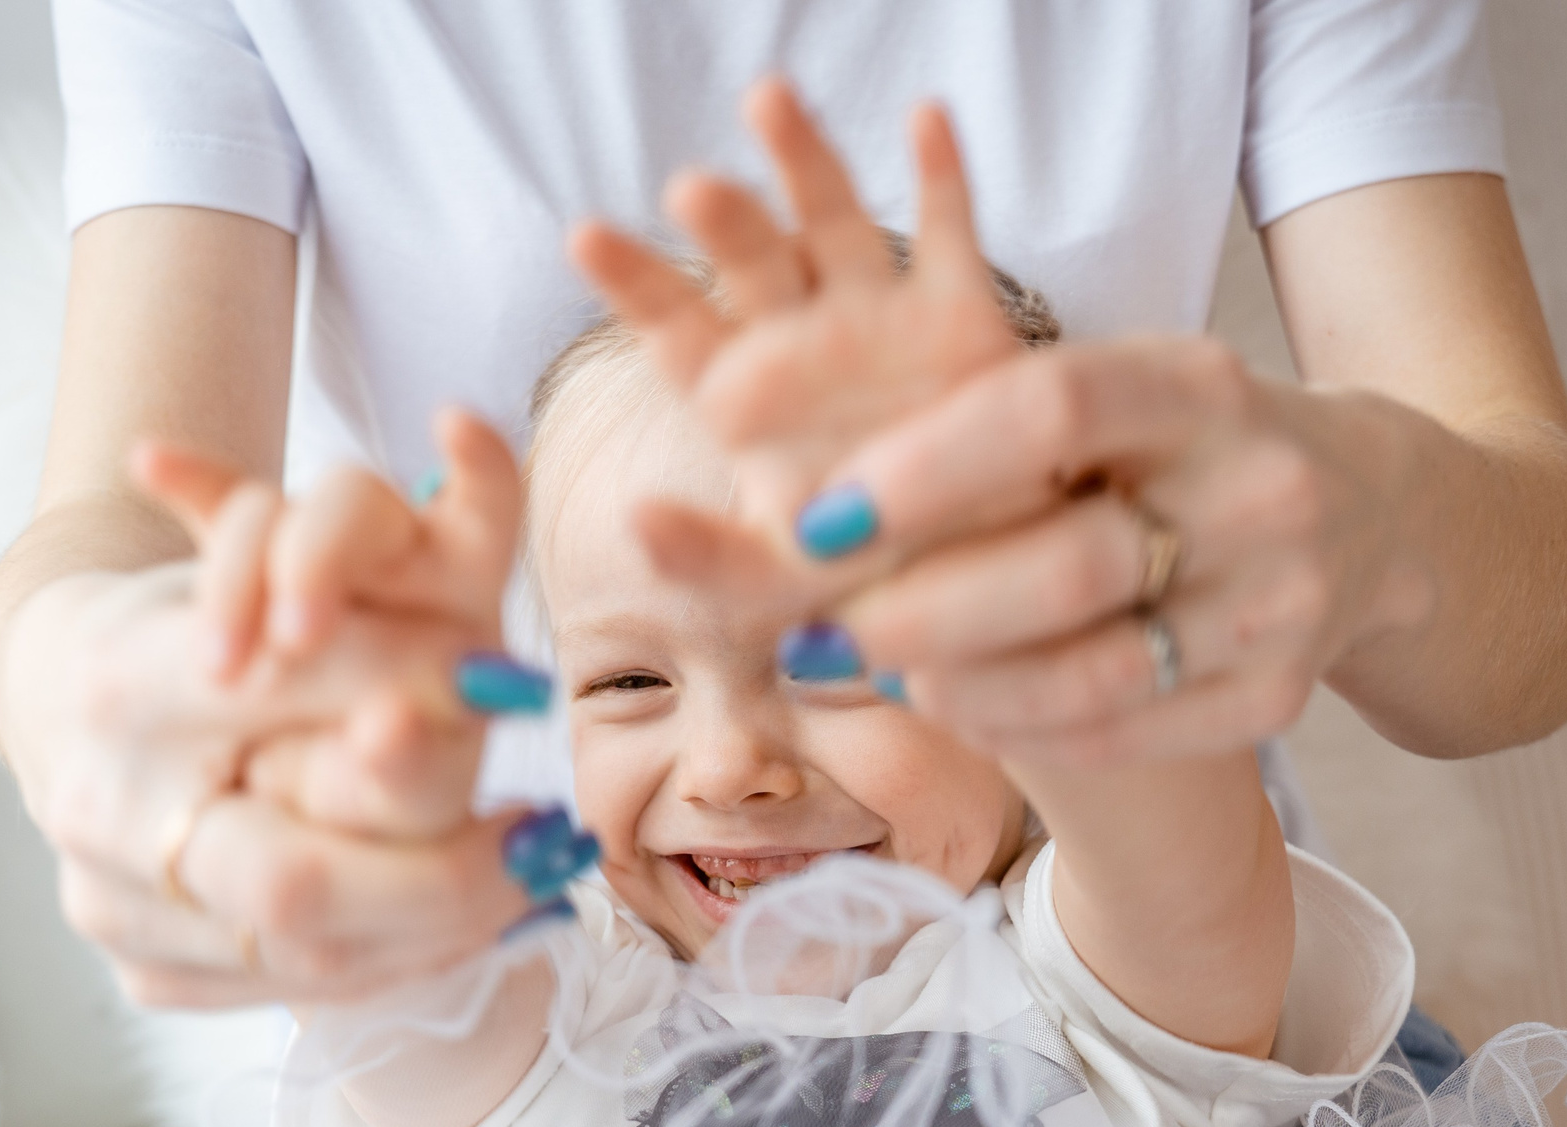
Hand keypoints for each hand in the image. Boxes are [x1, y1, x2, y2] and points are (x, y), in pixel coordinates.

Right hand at [0, 412, 559, 1006]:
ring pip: (308, 961)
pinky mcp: (142, 970)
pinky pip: (293, 992)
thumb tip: (500, 687)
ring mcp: (110, 905)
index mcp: (119, 682)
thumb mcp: (277, 572)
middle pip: (293, 888)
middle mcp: (98, 810)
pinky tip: (471, 928)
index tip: (523, 700)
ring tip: (535, 884)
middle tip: (548, 845)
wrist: (66, 694)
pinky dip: (398, 960)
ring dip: (446, 930)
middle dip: (446, 879)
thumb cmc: (197, 619)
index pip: (290, 703)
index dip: (418, 699)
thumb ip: (375, 630)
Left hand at [569, 78, 1020, 565]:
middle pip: (751, 261)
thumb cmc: (866, 577)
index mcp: (745, 396)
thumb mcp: (777, 583)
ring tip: (769, 103)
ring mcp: (881, 319)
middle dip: (722, 221)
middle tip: (688, 189)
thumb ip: (705, 560)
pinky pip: (950, 236)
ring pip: (833, 223)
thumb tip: (632, 521)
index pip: (676, 326)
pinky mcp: (962, 316)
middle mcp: (804, 340)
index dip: (634, 282)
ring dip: (803, 163)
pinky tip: (926, 119)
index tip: (586, 239)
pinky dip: (941, 176)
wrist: (980, 584)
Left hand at [815, 342, 1440, 764]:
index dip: (926, 466)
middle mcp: (1258, 490)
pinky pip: (1125, 732)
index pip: (1055, 408)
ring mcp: (1279, 603)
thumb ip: (990, 424)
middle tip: (817, 626)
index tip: (820, 515)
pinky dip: (1020, 728)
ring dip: (958, 685)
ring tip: (871, 671)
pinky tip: (952, 708)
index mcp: (1201, 385)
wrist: (1379, 512)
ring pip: (1093, 673)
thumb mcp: (1121, 393)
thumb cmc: (1187, 445)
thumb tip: (811, 495)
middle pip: (1069, 565)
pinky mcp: (1278, 696)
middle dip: (921, 608)